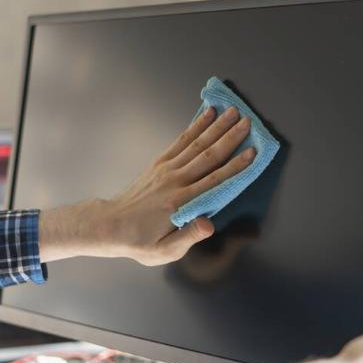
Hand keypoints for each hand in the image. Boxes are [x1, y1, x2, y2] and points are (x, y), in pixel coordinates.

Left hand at [39, 106, 255, 264]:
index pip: (214, 181)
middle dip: (230, 138)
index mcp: (180, 203)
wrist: (110, 225)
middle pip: (208, 155)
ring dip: (216, 126)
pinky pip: (181, 141)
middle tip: (248, 122)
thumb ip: (188, 236)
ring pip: (196, 144)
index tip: (252, 152)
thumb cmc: (140, 242)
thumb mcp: (164, 251)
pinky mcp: (160, 163)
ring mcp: (166, 169)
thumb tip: (210, 224)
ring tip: (233, 111)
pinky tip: (207, 114)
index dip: (236, 166)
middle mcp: (175, 181)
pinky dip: (195, 126)